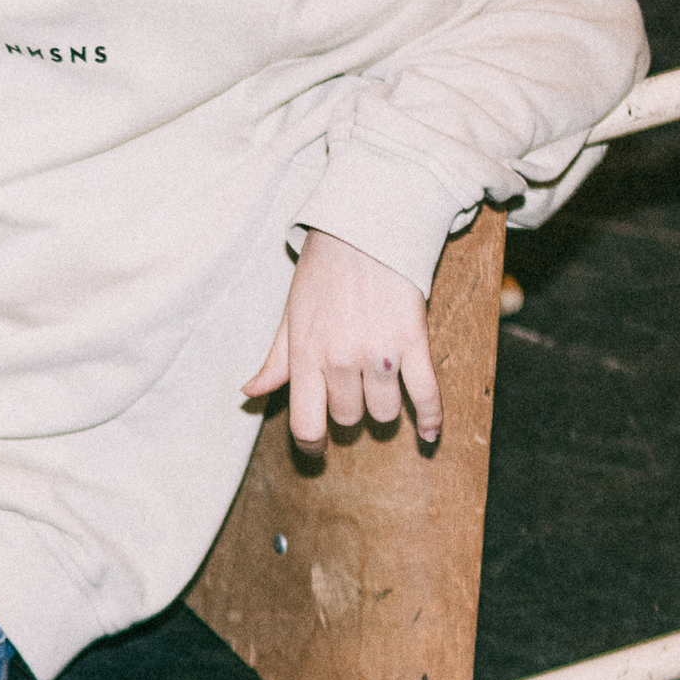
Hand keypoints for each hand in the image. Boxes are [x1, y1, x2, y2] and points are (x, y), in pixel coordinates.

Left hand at [241, 229, 442, 453]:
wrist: (366, 230)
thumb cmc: (323, 272)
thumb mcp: (290, 316)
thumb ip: (275, 361)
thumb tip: (249, 393)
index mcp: (305, 357)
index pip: (306, 424)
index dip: (311, 445)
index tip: (317, 449)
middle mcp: (339, 362)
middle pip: (348, 419)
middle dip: (351, 411)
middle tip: (354, 389)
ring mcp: (378, 355)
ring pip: (383, 412)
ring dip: (384, 408)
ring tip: (382, 387)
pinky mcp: (413, 343)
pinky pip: (426, 394)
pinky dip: (430, 418)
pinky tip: (427, 433)